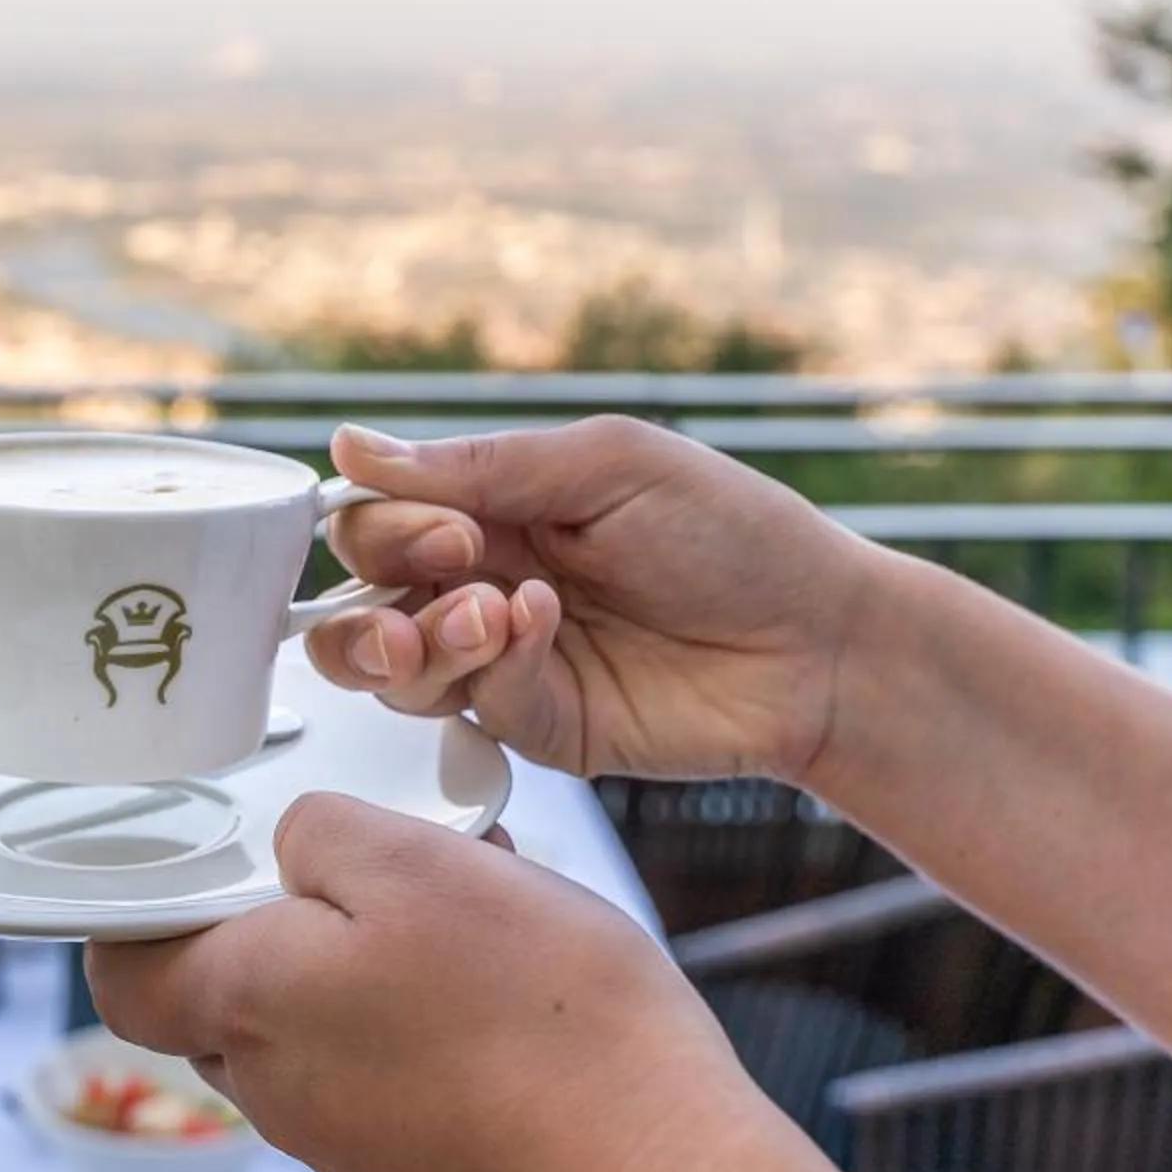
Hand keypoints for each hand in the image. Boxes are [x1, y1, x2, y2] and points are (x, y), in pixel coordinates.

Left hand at [84, 795, 904, 1171]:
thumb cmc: (550, 1027)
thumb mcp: (422, 863)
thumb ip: (323, 834)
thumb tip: (295, 840)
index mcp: (252, 1008)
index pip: (125, 974)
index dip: (135, 909)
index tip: (179, 855)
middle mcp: (282, 1091)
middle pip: (227, 991)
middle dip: (276, 915)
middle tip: (358, 857)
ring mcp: (352, 1138)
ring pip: (316, 1022)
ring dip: (364, 957)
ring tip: (459, 907)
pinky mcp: (423, 1159)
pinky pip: (387, 1065)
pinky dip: (421, 1011)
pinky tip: (503, 975)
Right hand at [310, 417, 890, 781]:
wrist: (821, 645)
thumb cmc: (735, 534)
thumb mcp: (607, 467)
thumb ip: (479, 465)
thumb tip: (349, 447)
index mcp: (495, 506)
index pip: (377, 516)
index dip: (387, 522)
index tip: (451, 523)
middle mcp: (484, 581)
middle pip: (358, 595)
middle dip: (379, 587)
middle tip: (459, 565)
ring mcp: (505, 659)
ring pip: (386, 667)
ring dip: (412, 640)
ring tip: (487, 616)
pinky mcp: (537, 724)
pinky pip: (467, 707)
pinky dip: (491, 668)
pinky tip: (543, 632)